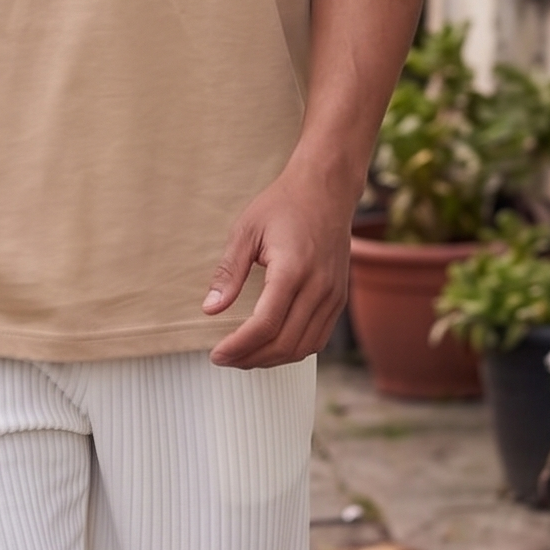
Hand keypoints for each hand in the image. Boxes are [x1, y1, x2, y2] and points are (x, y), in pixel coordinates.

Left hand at [203, 163, 353, 368]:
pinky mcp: (339, 298)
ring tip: (244, 357)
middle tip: (224, 359)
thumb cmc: (283, 205)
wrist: (326, 190)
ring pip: (304, 347)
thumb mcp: (246, 231)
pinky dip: (294, 350)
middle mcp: (318, 287)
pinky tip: (271, 346)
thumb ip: (228, 272)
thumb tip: (210, 309)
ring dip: (272, 359)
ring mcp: (333, 295)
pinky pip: (318, 338)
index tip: (216, 354)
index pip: (264, 325)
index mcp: (292, 270)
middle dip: (251, 358)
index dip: (238, 346)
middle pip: (284, 343)